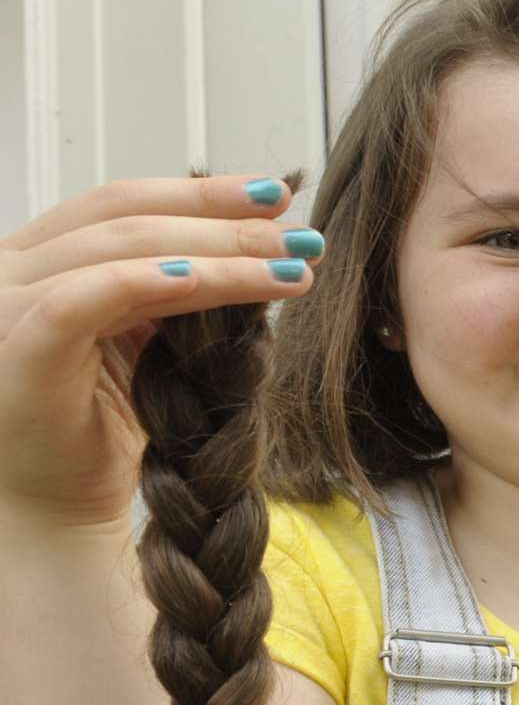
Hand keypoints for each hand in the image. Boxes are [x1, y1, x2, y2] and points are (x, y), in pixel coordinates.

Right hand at [0, 176, 317, 527]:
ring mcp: (2, 307)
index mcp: (33, 257)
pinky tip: (203, 280)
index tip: (278, 195)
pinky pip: (83, 298)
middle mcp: (6, 270)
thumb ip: (175, 282)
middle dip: (226, 223)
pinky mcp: (17, 348)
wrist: (55, 511)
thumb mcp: (147, 335)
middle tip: (303, 237)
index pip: (122, 203)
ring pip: (122, 252)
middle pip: (127, 220)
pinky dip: (146, 280)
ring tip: (293, 268)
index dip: (202, 193)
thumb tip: (260, 234)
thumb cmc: (101, 426)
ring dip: (220, 256)